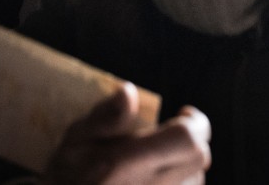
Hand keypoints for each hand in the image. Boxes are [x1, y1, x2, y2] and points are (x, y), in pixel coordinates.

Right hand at [43, 83, 210, 184]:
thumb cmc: (68, 176)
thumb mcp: (75, 140)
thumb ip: (105, 116)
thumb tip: (128, 92)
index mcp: (129, 164)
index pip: (186, 140)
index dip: (195, 122)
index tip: (183, 113)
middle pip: (199, 158)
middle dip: (192, 140)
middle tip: (172, 132)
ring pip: (196, 180)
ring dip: (186, 163)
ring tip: (160, 158)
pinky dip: (180, 182)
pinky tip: (155, 178)